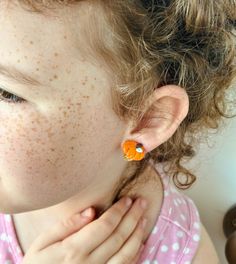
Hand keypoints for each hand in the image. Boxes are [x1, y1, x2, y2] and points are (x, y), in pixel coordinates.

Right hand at [22, 196, 147, 263]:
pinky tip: (140, 242)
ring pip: (126, 253)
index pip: (105, 225)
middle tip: (142, 202)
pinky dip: (135, 254)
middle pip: (119, 236)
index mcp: (74, 250)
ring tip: (144, 218)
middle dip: (133, 217)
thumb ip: (66, 226)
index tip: (127, 199)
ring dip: (137, 234)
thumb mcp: (42, 243)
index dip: (119, 210)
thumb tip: (91, 211)